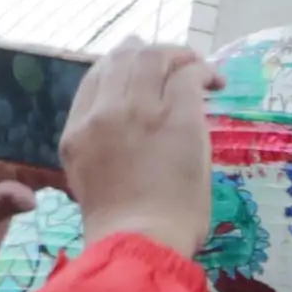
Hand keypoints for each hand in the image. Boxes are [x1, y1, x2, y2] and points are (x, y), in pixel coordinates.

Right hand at [64, 39, 221, 264]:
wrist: (138, 238)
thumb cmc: (120, 224)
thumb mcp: (89, 179)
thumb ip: (101, 147)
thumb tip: (127, 133)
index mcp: (77, 131)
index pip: (94, 78)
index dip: (120, 66)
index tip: (143, 72)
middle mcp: (102, 113)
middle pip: (122, 58)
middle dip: (150, 52)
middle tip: (174, 61)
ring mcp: (138, 111)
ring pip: (154, 58)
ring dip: (179, 56)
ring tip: (198, 68)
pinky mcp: (176, 117)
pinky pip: (188, 75)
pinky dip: (203, 70)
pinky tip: (215, 82)